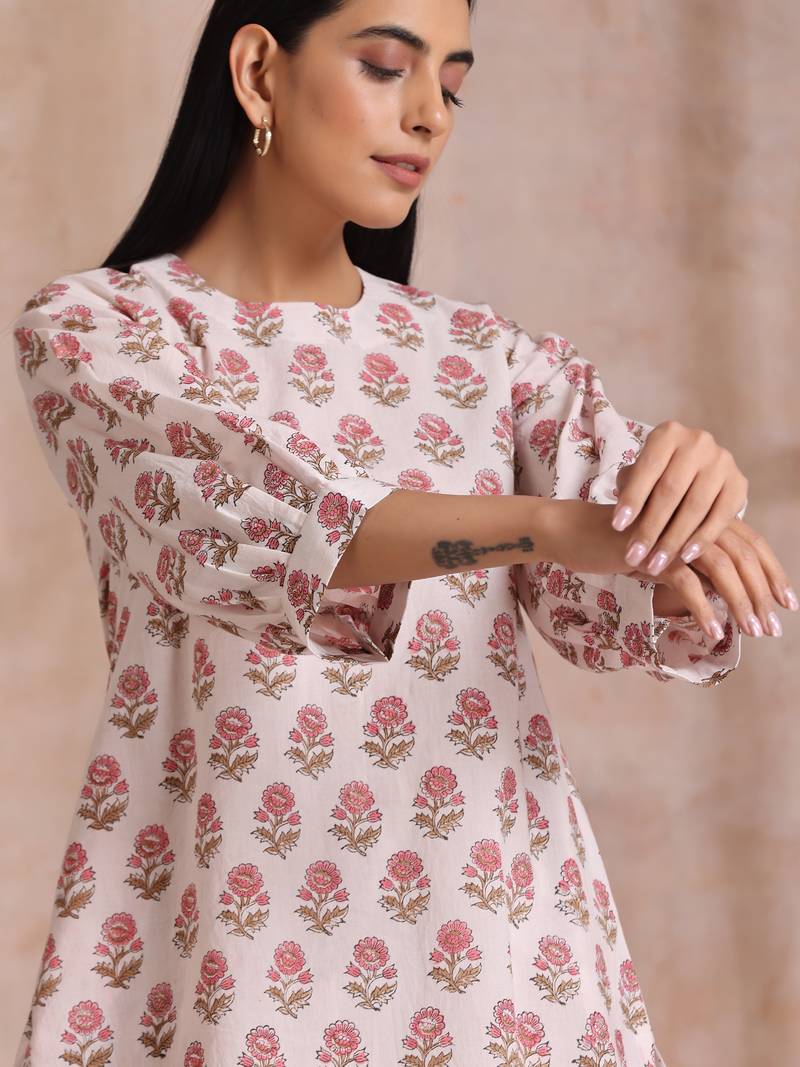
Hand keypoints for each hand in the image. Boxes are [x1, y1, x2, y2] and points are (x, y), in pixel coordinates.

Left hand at [610, 421, 748, 579]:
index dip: (632, 498)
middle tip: (634, 556)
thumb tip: (624, 517)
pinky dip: (703, 538)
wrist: (693, 474)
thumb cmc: (655, 476)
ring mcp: (723, 461)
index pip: (647, 469)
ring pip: (695, 506)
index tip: (616, 526)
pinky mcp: (739, 483)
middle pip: (670, 490)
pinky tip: (686, 557)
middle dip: (650, 527)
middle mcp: (698, 441)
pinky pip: (721, 516)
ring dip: (673, 540)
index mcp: (668, 433)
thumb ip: (630, 489)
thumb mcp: (638, 475)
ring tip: (655, 565)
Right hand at [632, 515, 797, 639]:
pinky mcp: (652, 551)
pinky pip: (687, 582)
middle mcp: (695, 519)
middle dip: (762, 594)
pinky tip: (714, 629)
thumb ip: (699, 565)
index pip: (752, 543)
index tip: (786, 603)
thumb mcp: (670, 553)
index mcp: (703, 516)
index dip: (773, 573)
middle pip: (743, 557)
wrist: (577, 532)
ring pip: (722, 568)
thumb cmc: (624, 543)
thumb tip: (728, 592)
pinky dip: (704, 608)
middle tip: (771, 628)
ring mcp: (674, 533)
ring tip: (750, 631)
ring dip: (740, 602)